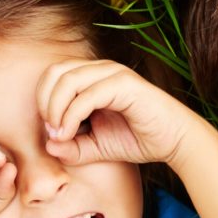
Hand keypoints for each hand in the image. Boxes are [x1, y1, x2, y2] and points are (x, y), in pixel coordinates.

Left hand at [37, 59, 201, 167]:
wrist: (175, 141)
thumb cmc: (137, 139)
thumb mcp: (96, 147)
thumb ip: (71, 147)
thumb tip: (48, 145)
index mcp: (91, 76)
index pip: (53, 75)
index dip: (42, 100)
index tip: (49, 130)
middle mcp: (100, 69)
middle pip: (56, 72)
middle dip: (44, 101)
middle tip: (50, 130)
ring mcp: (113, 74)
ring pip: (68, 79)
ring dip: (55, 108)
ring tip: (59, 133)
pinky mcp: (125, 84)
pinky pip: (88, 95)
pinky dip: (71, 114)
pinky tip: (69, 133)